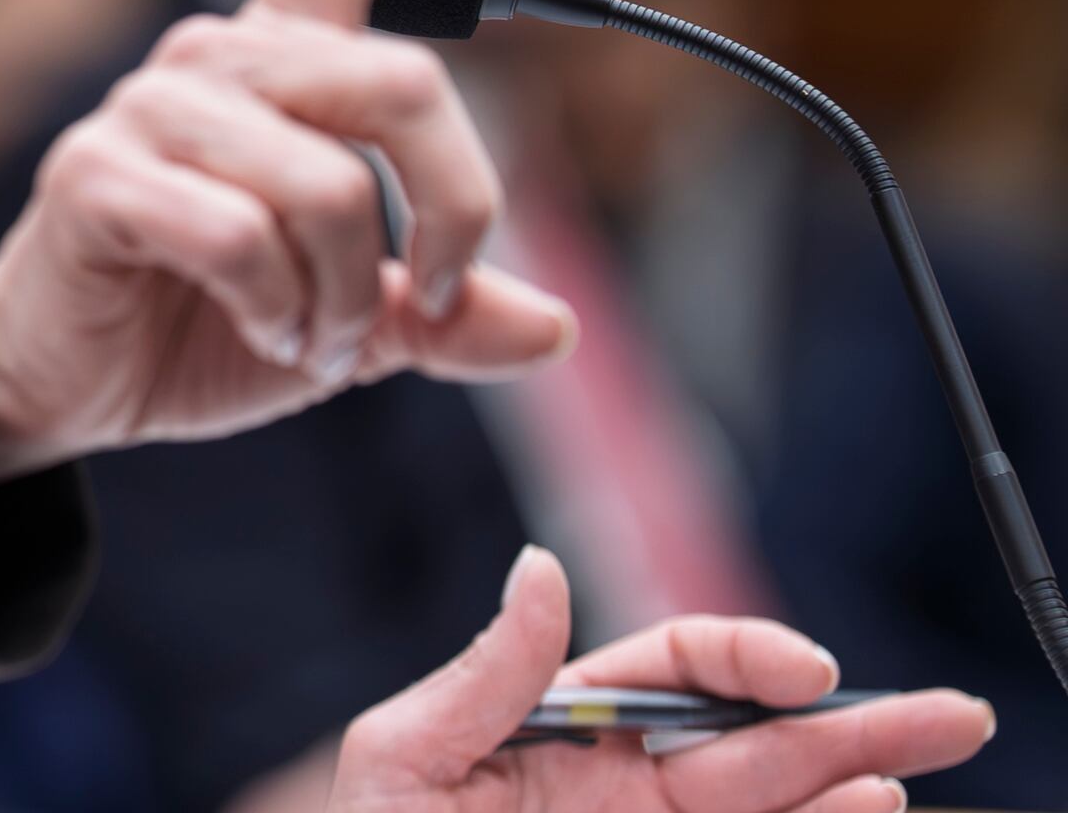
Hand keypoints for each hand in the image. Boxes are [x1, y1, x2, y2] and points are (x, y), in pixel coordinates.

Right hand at [0, 0, 576, 479]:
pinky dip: (276, 312)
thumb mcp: (357, 321)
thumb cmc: (206, 322)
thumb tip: (544, 324)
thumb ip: (446, 312)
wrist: (71, 384)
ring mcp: (151, 108)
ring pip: (331, 191)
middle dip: (455, 222)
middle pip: (402, 89)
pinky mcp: (97, 172)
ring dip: (344, 299)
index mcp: (285, 62)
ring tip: (300, 331)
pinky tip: (247, 325)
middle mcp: (218, 60)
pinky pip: (246, 237)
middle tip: (422, 306)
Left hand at [330, 546, 993, 812]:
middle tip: (953, 717)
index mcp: (560, 733)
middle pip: (757, 742)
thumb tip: (543, 567)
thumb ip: (483, 678)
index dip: (746, 658)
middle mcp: (624, 789)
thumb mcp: (403, 765)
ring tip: (905, 779)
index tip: (807, 675)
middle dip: (855, 725)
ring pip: (777, 808)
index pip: (676, 669)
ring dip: (851, 792)